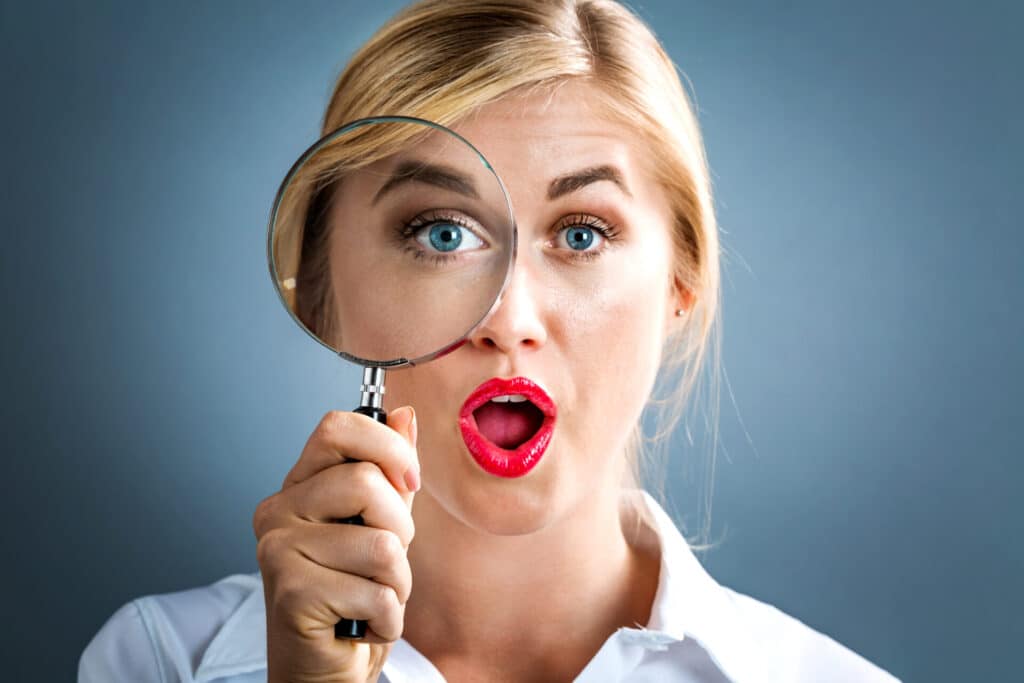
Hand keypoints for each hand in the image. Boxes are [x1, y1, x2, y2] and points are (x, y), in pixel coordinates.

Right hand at [253, 406, 419, 682]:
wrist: (324, 669)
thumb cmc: (353, 596)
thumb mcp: (381, 525)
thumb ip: (390, 472)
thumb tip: (404, 415)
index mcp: (300, 486)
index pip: (337, 427)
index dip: (386, 447)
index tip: (409, 482)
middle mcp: (278, 510)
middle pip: (365, 481)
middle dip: (400, 528)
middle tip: (386, 562)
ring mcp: (278, 550)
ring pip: (380, 542)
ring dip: (397, 581)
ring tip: (373, 596)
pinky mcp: (290, 592)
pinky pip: (376, 590)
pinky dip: (388, 616)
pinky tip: (363, 624)